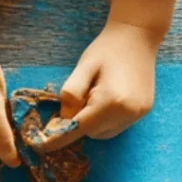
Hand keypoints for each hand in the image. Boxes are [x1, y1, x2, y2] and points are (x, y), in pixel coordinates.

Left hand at [54, 20, 158, 144]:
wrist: (138, 35)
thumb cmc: (107, 48)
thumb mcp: (83, 67)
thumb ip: (71, 95)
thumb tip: (62, 121)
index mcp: (111, 101)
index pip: (77, 128)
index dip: (57, 138)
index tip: (40, 147)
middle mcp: (127, 113)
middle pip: (90, 133)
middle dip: (80, 121)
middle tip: (84, 93)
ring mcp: (137, 115)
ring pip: (101, 133)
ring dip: (93, 121)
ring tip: (98, 93)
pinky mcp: (142, 113)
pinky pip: (114, 126)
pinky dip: (105, 119)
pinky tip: (109, 96)